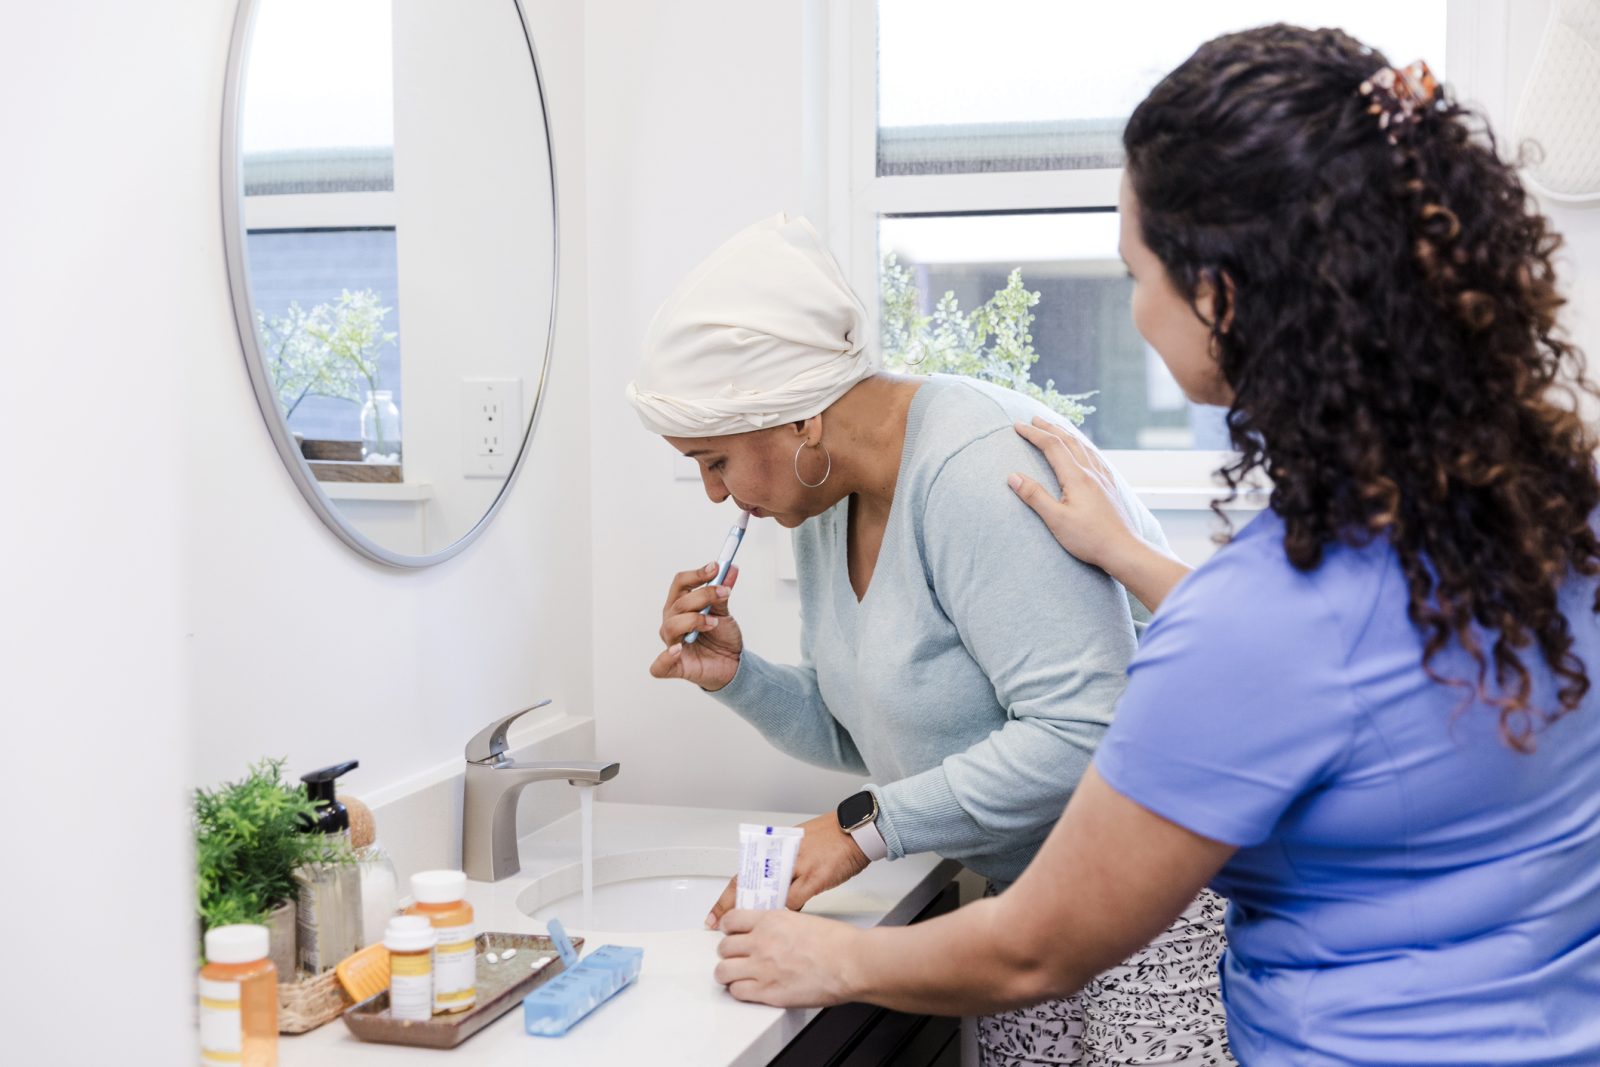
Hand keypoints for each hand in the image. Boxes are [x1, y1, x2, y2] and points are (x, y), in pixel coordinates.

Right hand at [649, 562, 743, 690]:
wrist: (733, 664)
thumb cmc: (721, 637)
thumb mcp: (724, 612)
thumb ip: (723, 592)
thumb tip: (732, 569)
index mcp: (680, 605)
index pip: (681, 584)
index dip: (697, 575)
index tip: (716, 568)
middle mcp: (672, 622)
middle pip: (679, 602)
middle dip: (703, 595)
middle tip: (724, 593)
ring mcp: (671, 644)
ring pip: (672, 626)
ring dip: (694, 620)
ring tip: (713, 623)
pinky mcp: (673, 667)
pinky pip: (660, 665)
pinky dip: (666, 657)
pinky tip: (678, 650)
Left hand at [705, 812, 870, 929]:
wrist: (855, 830)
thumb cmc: (830, 836)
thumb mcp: (797, 845)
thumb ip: (781, 865)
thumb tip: (767, 888)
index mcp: (774, 847)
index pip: (743, 875)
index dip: (726, 899)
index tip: (714, 916)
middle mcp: (781, 856)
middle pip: (750, 887)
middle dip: (734, 911)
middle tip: (722, 928)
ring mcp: (797, 867)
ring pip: (770, 897)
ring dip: (760, 916)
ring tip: (750, 933)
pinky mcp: (814, 878)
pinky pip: (794, 902)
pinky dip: (788, 914)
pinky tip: (783, 925)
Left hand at [715, 908, 859, 1007]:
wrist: (850, 962)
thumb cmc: (837, 943)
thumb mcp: (802, 921)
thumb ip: (780, 927)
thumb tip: (772, 934)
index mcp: (770, 921)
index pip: (731, 920)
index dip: (728, 929)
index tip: (730, 934)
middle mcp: (761, 942)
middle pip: (723, 948)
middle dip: (728, 953)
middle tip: (736, 957)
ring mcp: (762, 968)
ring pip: (723, 972)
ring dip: (728, 974)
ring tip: (736, 976)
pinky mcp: (768, 992)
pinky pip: (737, 992)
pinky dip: (740, 992)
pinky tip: (748, 989)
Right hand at [1009, 418, 1141, 571]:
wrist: (1123, 550)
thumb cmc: (1089, 539)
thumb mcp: (1056, 520)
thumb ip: (1034, 496)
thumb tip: (1013, 476)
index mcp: (1076, 477)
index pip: (1051, 446)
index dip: (1034, 434)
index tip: (1018, 426)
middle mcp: (1091, 472)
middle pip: (1068, 441)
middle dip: (1049, 427)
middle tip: (1034, 419)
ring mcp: (1103, 478)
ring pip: (1083, 446)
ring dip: (1067, 433)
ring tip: (1056, 427)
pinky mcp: (1110, 487)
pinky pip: (1095, 457)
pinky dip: (1083, 446)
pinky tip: (1084, 450)